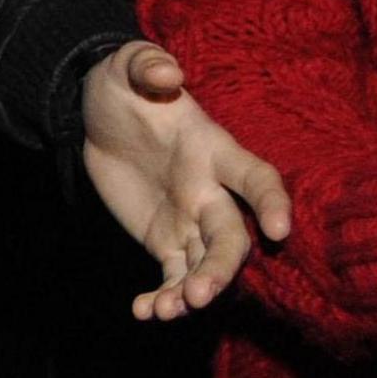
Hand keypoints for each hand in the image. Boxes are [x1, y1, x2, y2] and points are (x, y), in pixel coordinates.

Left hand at [81, 44, 296, 319]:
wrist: (97, 116)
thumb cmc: (123, 85)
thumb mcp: (128, 66)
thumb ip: (148, 65)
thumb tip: (166, 73)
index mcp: (214, 150)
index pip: (255, 178)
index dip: (272, 202)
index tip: (279, 230)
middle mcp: (210, 192)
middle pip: (230, 238)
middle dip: (220, 269)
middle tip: (198, 296)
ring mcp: (189, 220)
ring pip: (204, 266)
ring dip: (192, 293)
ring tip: (166, 312)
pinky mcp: (164, 240)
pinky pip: (172, 276)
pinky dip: (163, 298)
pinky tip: (144, 312)